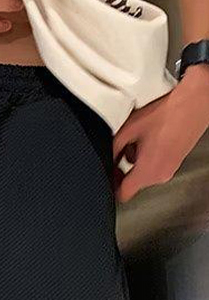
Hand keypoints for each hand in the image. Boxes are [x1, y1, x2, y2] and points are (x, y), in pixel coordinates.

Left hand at [112, 64, 208, 202]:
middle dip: (123, 170)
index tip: (108, 177)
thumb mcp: (128, 130)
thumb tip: (107, 156)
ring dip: (137, 161)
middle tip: (120, 152)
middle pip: (134, 183)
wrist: (192, 105)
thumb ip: (113, 148)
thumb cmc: (167, 115)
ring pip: (145, 174)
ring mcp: (170, 169)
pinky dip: (150, 156)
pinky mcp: (176, 162)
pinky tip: (150, 138)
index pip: (123, 194)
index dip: (111, 186)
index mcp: (147, 172)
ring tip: (137, 141)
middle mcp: (160, 175)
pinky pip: (157, 165)